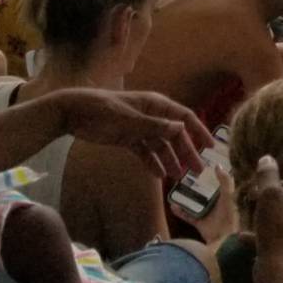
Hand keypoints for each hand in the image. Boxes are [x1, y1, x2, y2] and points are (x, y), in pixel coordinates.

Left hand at [56, 87, 210, 180]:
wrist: (72, 112)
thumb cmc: (101, 111)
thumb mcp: (128, 120)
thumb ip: (155, 126)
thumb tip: (182, 128)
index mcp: (156, 105)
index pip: (184, 118)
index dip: (199, 131)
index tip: (211, 147)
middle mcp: (151, 115)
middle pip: (175, 135)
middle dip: (187, 152)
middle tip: (197, 171)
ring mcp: (139, 127)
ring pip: (161, 145)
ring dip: (170, 159)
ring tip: (178, 177)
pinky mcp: (127, 137)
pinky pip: (145, 151)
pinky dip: (152, 162)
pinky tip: (158, 175)